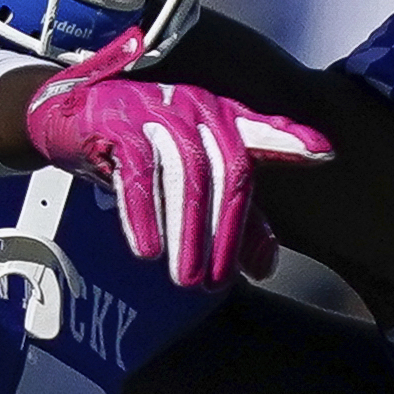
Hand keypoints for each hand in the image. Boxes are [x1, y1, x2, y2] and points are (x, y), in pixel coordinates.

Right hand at [22, 28, 332, 289]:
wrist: (68, 117)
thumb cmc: (140, 147)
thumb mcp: (190, 181)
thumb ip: (234, 218)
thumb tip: (264, 269)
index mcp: (219, 117)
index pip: (260, 133)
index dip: (290, 141)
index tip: (325, 154)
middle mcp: (195, 108)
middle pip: (225, 173)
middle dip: (224, 234)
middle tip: (214, 284)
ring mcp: (156, 113)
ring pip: (184, 177)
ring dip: (187, 233)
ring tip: (185, 280)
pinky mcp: (116, 125)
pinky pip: (136, 175)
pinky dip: (142, 214)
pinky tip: (146, 250)